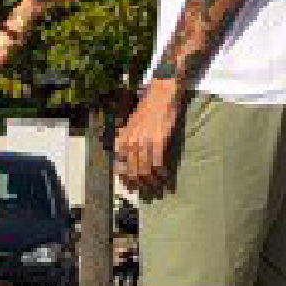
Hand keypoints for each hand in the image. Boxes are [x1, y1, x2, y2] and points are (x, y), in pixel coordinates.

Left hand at [113, 78, 182, 198]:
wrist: (160, 94)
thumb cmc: (147, 110)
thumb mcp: (130, 128)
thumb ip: (128, 144)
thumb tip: (128, 164)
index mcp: (122, 141)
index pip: (120, 170)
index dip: (127, 182)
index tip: (134, 189)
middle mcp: (130, 143)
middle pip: (133, 174)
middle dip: (141, 186)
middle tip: (149, 192)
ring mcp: (144, 142)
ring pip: (145, 172)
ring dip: (152, 183)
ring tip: (158, 188)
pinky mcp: (158, 141)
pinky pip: (158, 164)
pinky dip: (162, 174)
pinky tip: (166, 178)